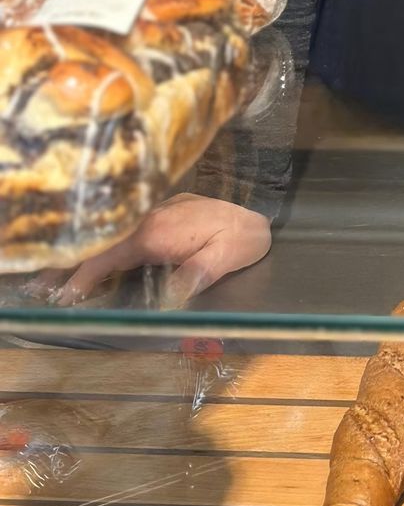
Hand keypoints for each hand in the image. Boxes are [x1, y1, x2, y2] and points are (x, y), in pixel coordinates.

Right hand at [56, 195, 270, 308]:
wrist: (256, 220)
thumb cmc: (240, 241)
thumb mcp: (223, 260)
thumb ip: (196, 274)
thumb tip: (171, 294)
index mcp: (159, 231)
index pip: (111, 252)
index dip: (85, 272)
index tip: (64, 292)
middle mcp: (151, 217)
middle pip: (104, 239)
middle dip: (74, 260)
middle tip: (45, 283)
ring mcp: (155, 211)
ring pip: (113, 232)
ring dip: (89, 251)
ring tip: (61, 273)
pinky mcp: (162, 211)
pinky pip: (125, 229)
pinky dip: (107, 243)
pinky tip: (98, 256)